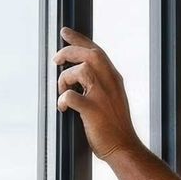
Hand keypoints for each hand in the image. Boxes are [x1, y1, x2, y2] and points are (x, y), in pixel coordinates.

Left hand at [54, 27, 142, 162]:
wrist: (124, 148)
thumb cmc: (114, 126)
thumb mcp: (112, 97)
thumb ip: (100, 83)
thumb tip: (78, 74)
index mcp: (114, 78)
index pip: (96, 51)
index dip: (79, 39)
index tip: (65, 32)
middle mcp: (110, 83)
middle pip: (90, 54)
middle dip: (69, 52)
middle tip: (56, 60)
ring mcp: (103, 97)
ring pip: (82, 70)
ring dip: (66, 78)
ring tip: (62, 90)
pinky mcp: (94, 112)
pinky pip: (73, 97)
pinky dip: (63, 99)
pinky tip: (63, 107)